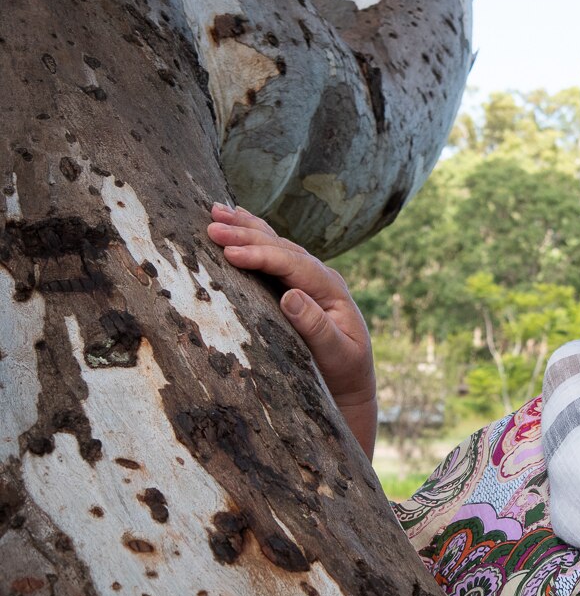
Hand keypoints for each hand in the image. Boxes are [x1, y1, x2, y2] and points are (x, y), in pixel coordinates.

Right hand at [207, 203, 376, 458]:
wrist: (351, 384)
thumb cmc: (343, 372)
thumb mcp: (336, 354)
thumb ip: (317, 327)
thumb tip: (291, 295)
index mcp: (332, 290)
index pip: (294, 264)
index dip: (262, 256)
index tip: (231, 252)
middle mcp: (321, 277)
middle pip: (282, 248)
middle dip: (247, 235)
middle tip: (211, 225)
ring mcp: (309, 279)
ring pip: (276, 245)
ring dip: (247, 228)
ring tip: (217, 211)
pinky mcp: (296, 285)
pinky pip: (273, 255)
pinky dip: (254, 238)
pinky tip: (238, 222)